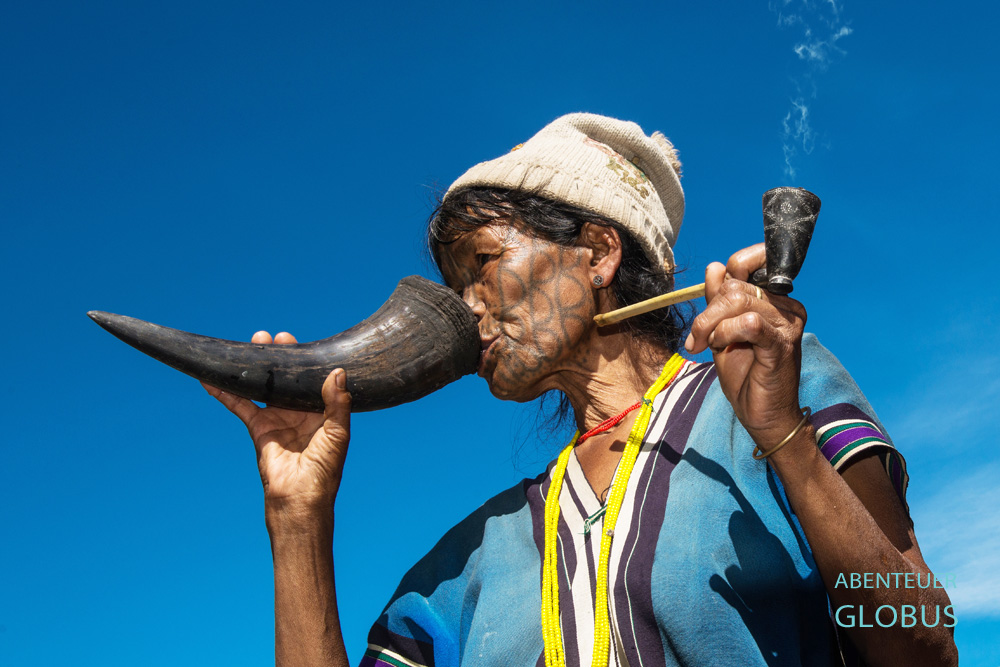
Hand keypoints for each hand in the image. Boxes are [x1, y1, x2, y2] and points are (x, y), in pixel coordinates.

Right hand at [203, 331, 351, 516]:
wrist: (300, 497)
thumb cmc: (325, 469)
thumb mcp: (338, 432)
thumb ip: (337, 402)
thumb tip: (337, 372)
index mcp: (320, 411)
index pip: (309, 379)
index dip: (300, 360)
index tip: (289, 340)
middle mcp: (298, 412)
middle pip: (284, 378)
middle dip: (275, 357)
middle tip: (267, 338)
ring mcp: (277, 419)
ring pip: (262, 387)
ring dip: (254, 368)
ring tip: (248, 344)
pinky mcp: (258, 428)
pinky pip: (239, 406)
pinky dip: (225, 393)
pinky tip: (211, 379)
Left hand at [685, 244, 807, 446]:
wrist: (763, 415)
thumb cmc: (745, 375)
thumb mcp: (722, 331)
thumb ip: (718, 299)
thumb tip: (715, 266)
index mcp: (774, 299)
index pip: (750, 263)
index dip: (726, 273)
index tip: (711, 302)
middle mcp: (786, 306)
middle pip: (735, 286)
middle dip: (707, 311)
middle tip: (698, 338)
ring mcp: (787, 324)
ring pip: (738, 302)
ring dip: (712, 325)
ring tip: (709, 345)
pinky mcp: (782, 344)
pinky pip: (748, 323)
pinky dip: (726, 333)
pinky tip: (721, 347)